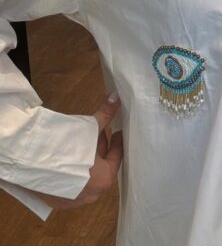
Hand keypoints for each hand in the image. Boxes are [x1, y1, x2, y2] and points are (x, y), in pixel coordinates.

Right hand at [35, 93, 123, 208]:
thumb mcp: (89, 128)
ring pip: (87, 176)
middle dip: (102, 149)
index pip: (116, 158)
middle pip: (103, 168)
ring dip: (89, 159)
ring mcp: (72, 200)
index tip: (118, 133)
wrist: (28, 162)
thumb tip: (116, 97)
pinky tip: (71, 157)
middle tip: (102, 133)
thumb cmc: (67, 147)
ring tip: (86, 141)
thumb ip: (105, 115)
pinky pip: (72, 184)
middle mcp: (90, 195)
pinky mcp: (55, 200)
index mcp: (103, 180)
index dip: (117, 143)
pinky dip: (76, 170)